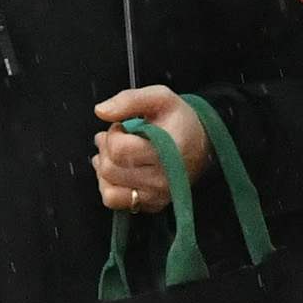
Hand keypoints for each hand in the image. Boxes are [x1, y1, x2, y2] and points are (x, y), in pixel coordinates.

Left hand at [92, 84, 209, 211]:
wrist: (201, 144)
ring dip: (103, 169)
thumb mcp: (160, 98)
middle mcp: (163, 179)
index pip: (119, 150)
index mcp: (166, 151)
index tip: (121, 127)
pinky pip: (114, 201)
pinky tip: (118, 171)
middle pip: (110, 169)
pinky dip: (109, 185)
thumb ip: (129, 100)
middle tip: (114, 138)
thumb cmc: (180, 120)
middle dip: (105, 150)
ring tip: (113, 154)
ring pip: (108, 189)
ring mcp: (157, 195)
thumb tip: (100, 111)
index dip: (113, 134)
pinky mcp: (152, 205)